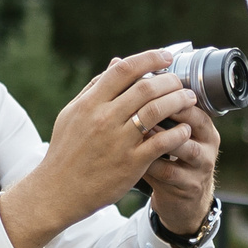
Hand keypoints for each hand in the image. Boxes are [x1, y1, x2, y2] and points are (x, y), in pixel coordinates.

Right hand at [0, 51, 207, 247]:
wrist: (57, 191)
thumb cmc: (66, 152)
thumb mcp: (72, 115)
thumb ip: (94, 88)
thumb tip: (115, 63)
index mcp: (89, 104)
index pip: (123, 70)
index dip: (149, 58)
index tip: (167, 56)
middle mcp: (104, 119)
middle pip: (145, 87)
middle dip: (170, 80)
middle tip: (182, 81)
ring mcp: (118, 141)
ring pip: (157, 110)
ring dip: (178, 101)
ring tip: (190, 99)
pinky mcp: (131, 163)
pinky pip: (161, 141)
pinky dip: (177, 132)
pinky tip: (185, 129)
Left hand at [142, 91, 219, 237]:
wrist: (182, 199)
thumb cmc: (169, 157)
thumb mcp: (165, 132)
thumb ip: (149, 106)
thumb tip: (121, 68)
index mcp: (203, 124)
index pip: (191, 101)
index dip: (166, 93)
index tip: (140, 87)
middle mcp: (208, 142)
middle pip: (191, 121)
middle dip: (164, 113)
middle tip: (137, 108)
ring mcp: (201, 165)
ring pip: (183, 146)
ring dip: (157, 138)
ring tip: (136, 132)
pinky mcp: (190, 186)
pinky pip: (168, 172)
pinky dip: (148, 163)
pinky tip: (131, 158)